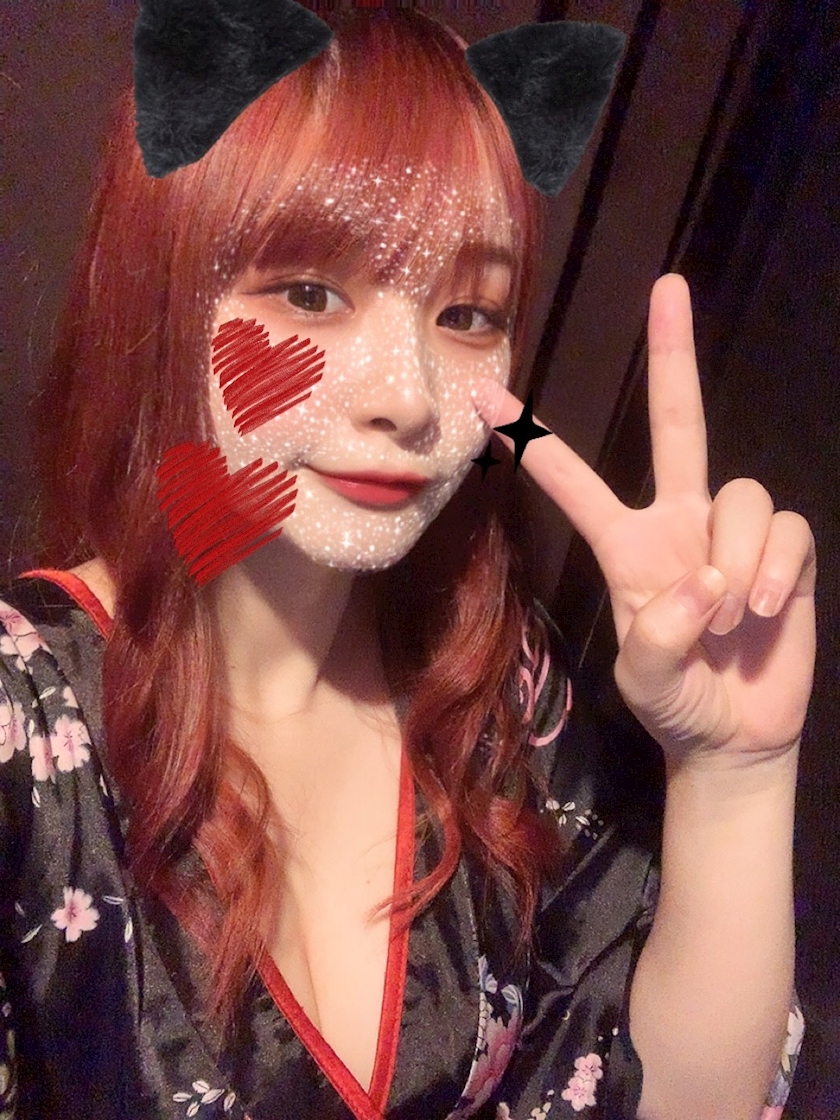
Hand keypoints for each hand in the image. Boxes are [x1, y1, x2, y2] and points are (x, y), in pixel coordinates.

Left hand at [470, 274, 815, 767]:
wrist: (733, 734)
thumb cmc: (673, 700)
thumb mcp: (644, 679)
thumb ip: (657, 636)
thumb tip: (705, 578)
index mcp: (627, 545)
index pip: (576, 482)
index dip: (535, 441)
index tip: (485, 394)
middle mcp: (679, 521)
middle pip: (677, 422)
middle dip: (673, 355)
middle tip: (668, 285)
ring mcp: (732, 531)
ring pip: (742, 490)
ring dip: (737, 559)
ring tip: (729, 619)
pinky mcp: (784, 550)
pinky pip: (785, 527)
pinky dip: (775, 568)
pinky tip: (765, 611)